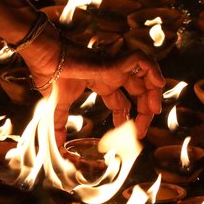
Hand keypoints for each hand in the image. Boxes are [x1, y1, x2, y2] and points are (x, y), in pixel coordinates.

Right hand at [20, 39, 164, 144]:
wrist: (45, 58)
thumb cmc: (50, 76)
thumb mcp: (58, 108)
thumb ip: (60, 125)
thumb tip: (57, 145)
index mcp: (101, 82)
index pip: (122, 100)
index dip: (128, 117)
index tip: (130, 133)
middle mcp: (111, 74)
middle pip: (138, 91)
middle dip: (145, 110)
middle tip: (142, 131)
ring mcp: (114, 67)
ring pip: (145, 76)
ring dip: (153, 93)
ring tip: (154, 112)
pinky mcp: (115, 61)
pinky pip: (142, 61)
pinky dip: (154, 70)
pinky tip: (158, 85)